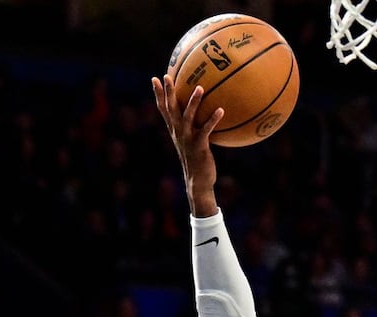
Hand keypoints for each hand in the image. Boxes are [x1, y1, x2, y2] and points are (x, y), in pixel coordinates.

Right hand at [151, 75, 223, 214]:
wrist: (197, 181)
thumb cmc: (198, 160)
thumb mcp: (193, 142)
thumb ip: (195, 127)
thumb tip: (206, 111)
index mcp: (175, 130)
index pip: (163, 109)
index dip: (158, 94)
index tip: (155, 78)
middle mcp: (178, 133)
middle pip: (170, 109)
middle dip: (168, 92)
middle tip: (166, 76)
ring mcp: (187, 139)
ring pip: (187, 117)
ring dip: (193, 102)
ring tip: (200, 87)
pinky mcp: (199, 146)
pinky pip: (206, 130)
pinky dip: (213, 120)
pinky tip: (221, 110)